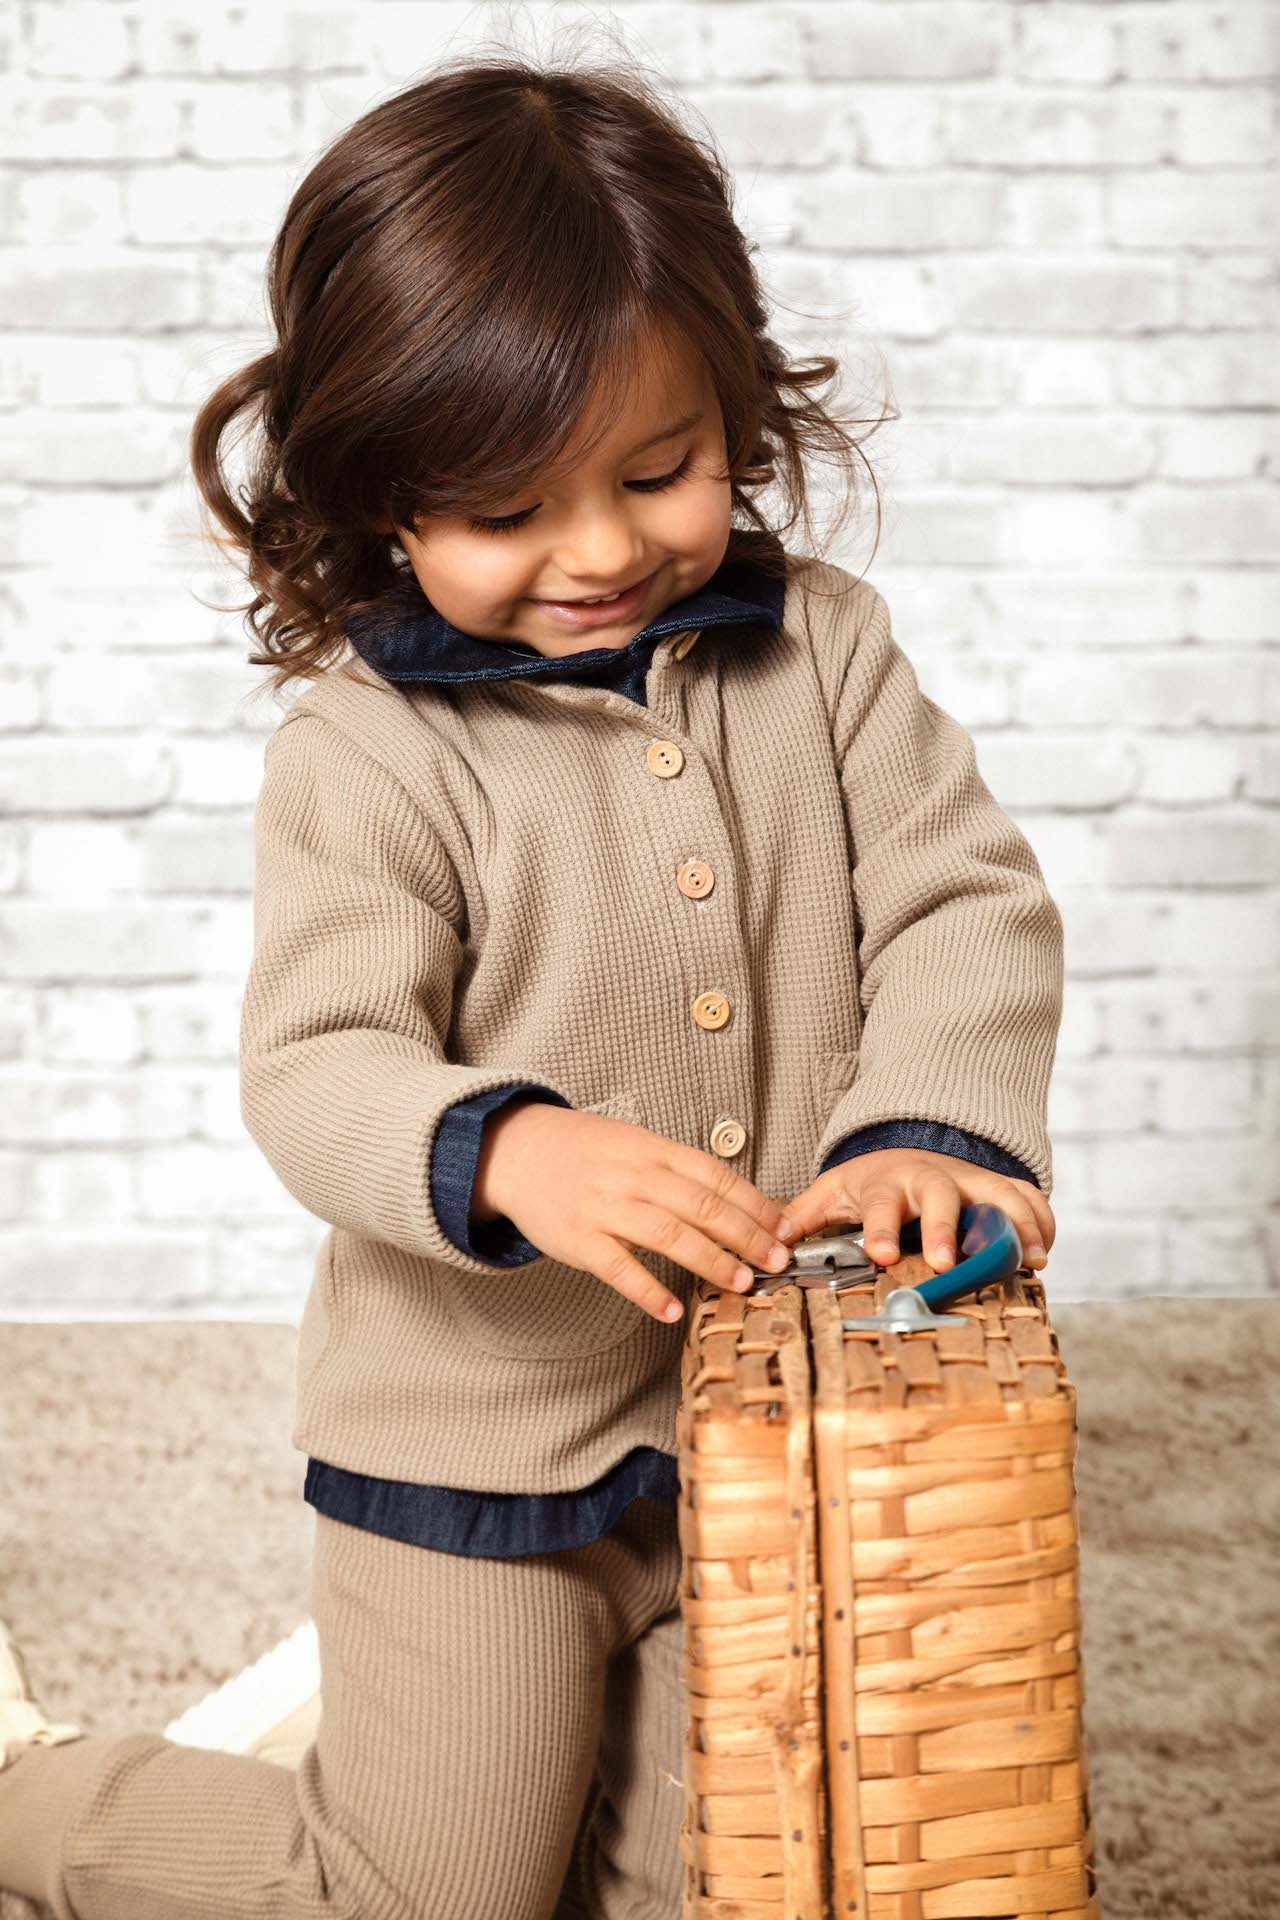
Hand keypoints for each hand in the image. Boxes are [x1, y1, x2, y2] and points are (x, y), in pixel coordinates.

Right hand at [474, 1098, 798, 1324]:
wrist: (517, 1152)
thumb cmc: (584, 1152)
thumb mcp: (636, 1144)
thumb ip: (680, 1170)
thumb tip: (738, 1201)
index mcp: (654, 1151)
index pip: (716, 1177)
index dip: (755, 1204)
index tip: (785, 1227)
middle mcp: (635, 1176)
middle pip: (701, 1206)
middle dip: (746, 1235)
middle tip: (776, 1260)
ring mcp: (605, 1208)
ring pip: (668, 1235)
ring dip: (710, 1260)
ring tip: (740, 1282)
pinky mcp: (579, 1239)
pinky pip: (619, 1268)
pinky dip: (647, 1290)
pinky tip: (671, 1309)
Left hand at [774, 1147, 1054, 1273]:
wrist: (908, 1149)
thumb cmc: (871, 1182)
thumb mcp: (833, 1191)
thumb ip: (805, 1216)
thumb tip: (773, 1243)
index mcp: (887, 1183)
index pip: (881, 1203)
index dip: (881, 1228)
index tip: (880, 1254)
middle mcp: (932, 1178)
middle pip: (942, 1196)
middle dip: (946, 1228)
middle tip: (948, 1263)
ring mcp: (970, 1180)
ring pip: (996, 1194)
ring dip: (1012, 1225)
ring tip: (1027, 1260)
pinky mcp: (998, 1187)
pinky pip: (1028, 1197)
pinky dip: (1041, 1221)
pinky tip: (1044, 1250)